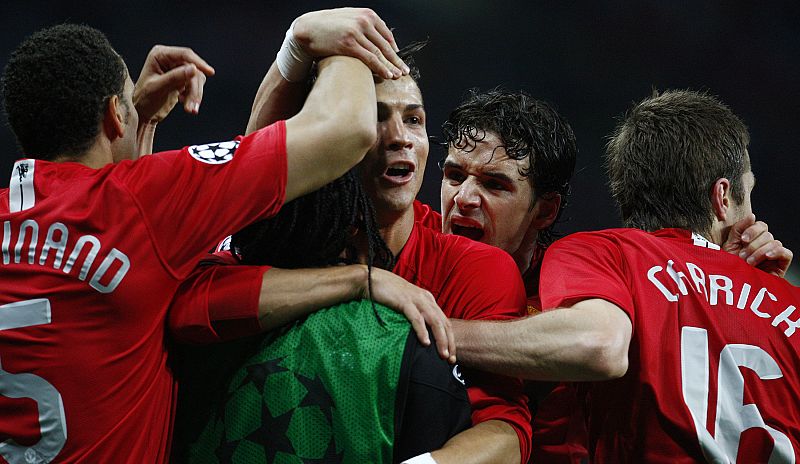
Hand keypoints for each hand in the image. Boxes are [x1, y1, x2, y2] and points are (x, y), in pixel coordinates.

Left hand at [133, 45, 214, 123]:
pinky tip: (185, 104)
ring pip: (197, 79)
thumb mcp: (158, 87)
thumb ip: (175, 77)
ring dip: (195, 95)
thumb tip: (193, 69)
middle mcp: (170, 59)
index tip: (210, 72)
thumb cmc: (144, 99)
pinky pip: (196, 86)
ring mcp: (177, 69)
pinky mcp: (183, 79)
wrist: (144, 113)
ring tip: (190, 109)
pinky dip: (194, 97)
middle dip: (194, 89)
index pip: (184, 54)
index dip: (199, 63)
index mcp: (160, 55)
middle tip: (192, 106)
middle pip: (193, 69)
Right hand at [293, 8, 407, 79]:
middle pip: (386, 45)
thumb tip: (376, 39)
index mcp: (367, 14)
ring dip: (391, 66)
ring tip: (398, 76)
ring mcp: (357, 33)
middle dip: (396, 60)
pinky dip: (380, 68)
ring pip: (379, 53)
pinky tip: (387, 75)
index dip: (394, 49)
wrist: (306, 28)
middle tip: (404, 71)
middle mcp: (364, 22)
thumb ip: (363, 26)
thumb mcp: (348, 19)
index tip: (398, 59)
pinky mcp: (349, 44)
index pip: (386, 34)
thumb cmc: (327, 26)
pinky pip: (370, 58)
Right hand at [365, 268, 455, 362]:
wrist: (370, 280)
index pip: (444, 322)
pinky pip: (417, 318)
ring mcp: (416, 299)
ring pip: (434, 322)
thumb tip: (421, 334)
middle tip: (451, 359)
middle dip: (449, 343)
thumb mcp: (407, 304)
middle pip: (444, 323)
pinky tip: (425, 342)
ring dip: (440, 340)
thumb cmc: (387, 294)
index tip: (451, 355)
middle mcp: (426, 299)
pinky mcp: (404, 301)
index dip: (450, 339)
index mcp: (428, 300)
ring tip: (442, 354)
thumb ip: (416, 315)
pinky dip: (422, 331)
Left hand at [723, 214, 792, 277]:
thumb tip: (752, 216)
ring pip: (775, 242)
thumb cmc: (729, 267)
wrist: (732, 286)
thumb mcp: (729, 245)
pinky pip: (787, 253)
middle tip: (743, 256)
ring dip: (760, 251)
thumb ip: (739, 229)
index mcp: (753, 239)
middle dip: (753, 245)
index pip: (761, 225)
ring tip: (749, 262)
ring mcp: (773, 255)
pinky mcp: (781, 265)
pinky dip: (777, 252)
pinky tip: (766, 256)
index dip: (753, 229)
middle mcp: (764, 245)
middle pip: (767, 234)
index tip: (743, 239)